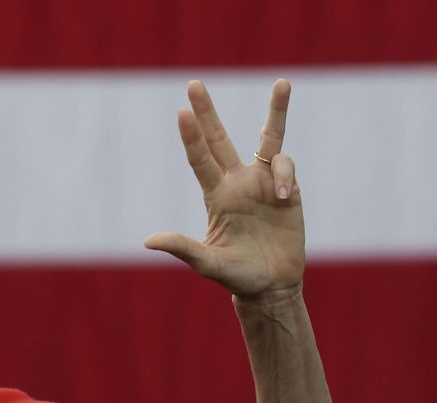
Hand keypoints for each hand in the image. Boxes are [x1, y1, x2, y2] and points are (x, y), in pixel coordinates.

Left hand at [144, 80, 304, 298]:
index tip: (182, 112)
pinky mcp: (288, 188)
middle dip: (208, 111)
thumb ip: (182, 249)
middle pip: (219, 138)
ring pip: (269, 137)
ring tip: (282, 82)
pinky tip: (283, 198)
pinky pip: (286, 165)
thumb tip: (148, 241)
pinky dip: (285, 176)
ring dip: (276, 110)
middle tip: (193, 83)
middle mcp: (236, 181)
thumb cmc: (235, 275)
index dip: (191, 136)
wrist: (270, 285)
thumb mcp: (206, 263)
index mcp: (215, 195)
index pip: (199, 159)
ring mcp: (263, 182)